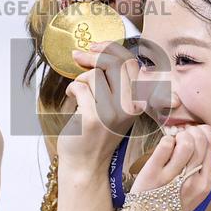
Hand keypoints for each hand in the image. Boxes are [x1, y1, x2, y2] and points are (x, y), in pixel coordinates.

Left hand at [56, 41, 143, 172]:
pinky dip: (72, 89)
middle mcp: (130, 107)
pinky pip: (80, 87)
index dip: (111, 48)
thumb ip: (113, 81)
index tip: (94, 46)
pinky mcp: (93, 119)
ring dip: (80, 79)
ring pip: (94, 75)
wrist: (85, 164)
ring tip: (78, 92)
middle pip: (114, 63)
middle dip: (93, 55)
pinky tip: (72, 99)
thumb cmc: (96, 133)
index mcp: (137, 101)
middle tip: (78, 56)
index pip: (130, 63)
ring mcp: (112, 113)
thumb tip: (95, 50)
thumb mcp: (114, 106)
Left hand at [130, 125, 210, 210]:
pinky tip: (164, 146)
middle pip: (200, 141)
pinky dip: (166, 140)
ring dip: (179, 135)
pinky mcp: (153, 173)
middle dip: (191, 131)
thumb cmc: (172, 205)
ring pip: (186, 142)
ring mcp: (173, 177)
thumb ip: (201, 170)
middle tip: (182, 135)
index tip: (195, 134)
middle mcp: (193, 180)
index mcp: (206, 183)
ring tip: (173, 140)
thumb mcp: (195, 192)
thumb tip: (202, 141)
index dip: (204, 132)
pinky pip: (165, 145)